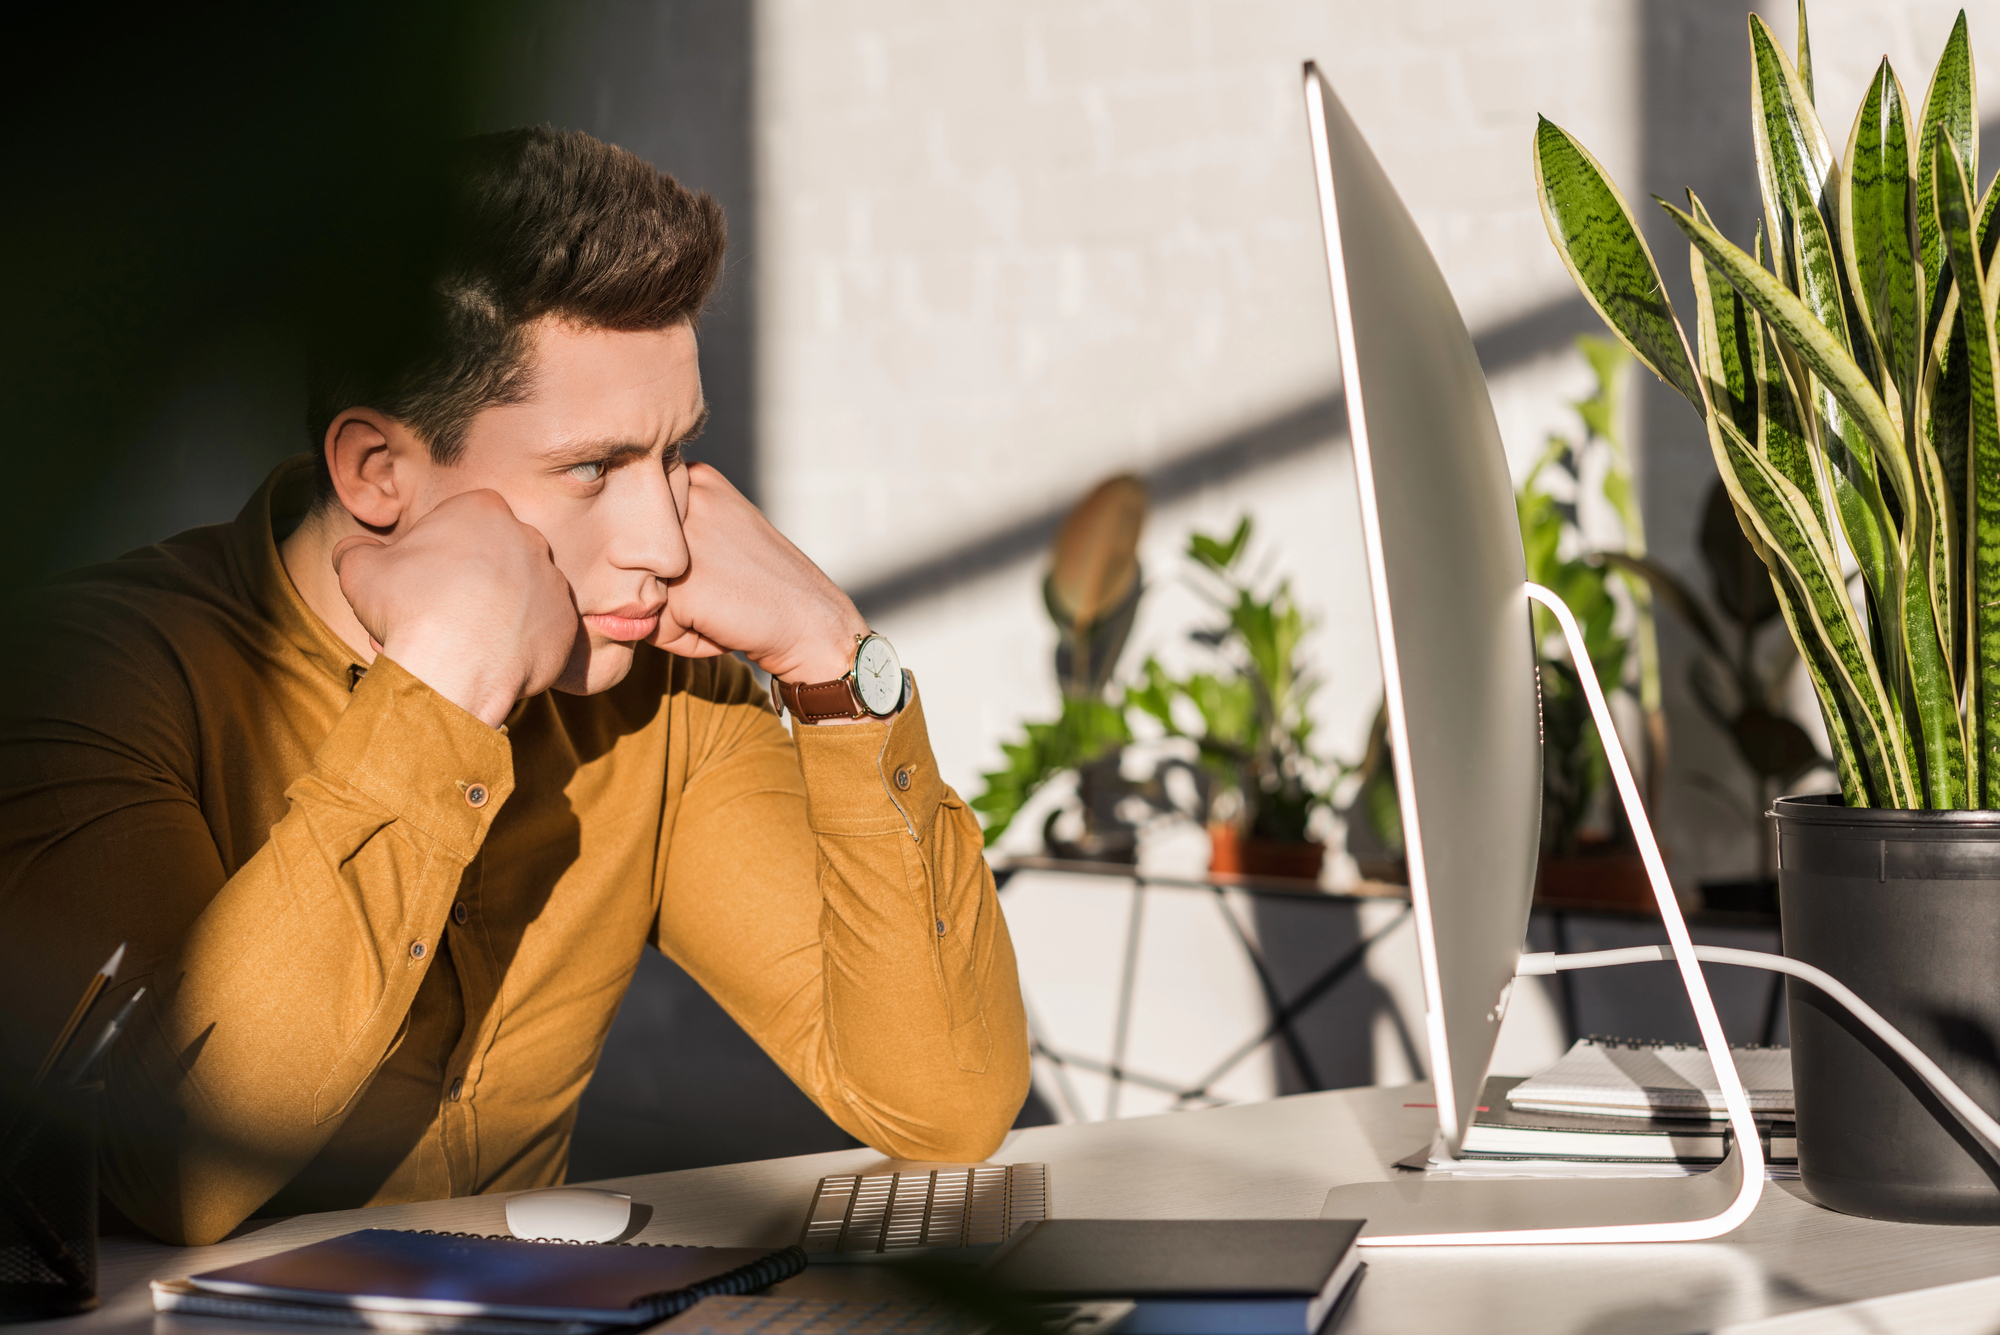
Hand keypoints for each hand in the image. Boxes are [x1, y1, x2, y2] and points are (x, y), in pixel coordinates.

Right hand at [331, 490, 580, 726]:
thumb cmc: (408, 610)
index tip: (425, 576)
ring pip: (522, 592)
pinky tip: (492, 659)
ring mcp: (553, 582)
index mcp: (482, 510)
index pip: (464, 518)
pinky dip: (521, 643)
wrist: (454, 669)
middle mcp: (528, 538)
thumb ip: (356, 550)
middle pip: (497, 554)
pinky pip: (543, 630)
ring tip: (466, 641)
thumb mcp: (358, 570)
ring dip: (499, 610)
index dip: (441, 547)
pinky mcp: (567, 624)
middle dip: (473, 579)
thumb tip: (353, 550)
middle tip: (443, 611)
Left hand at [651, 464, 868, 684]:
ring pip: (634, 588)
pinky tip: (719, 624)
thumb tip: (605, 570)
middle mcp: (685, 496)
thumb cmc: (762, 587)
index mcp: (695, 476)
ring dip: (669, 612)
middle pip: (630, 555)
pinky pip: (648, 623)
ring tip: (717, 605)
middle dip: (663, 584)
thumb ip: (666, 535)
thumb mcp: (718, 534)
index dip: (668, 559)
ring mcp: (681, 538)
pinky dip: (678, 637)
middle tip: (719, 587)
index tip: (716, 564)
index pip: (637, 525)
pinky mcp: (679, 584)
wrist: (812, 621)